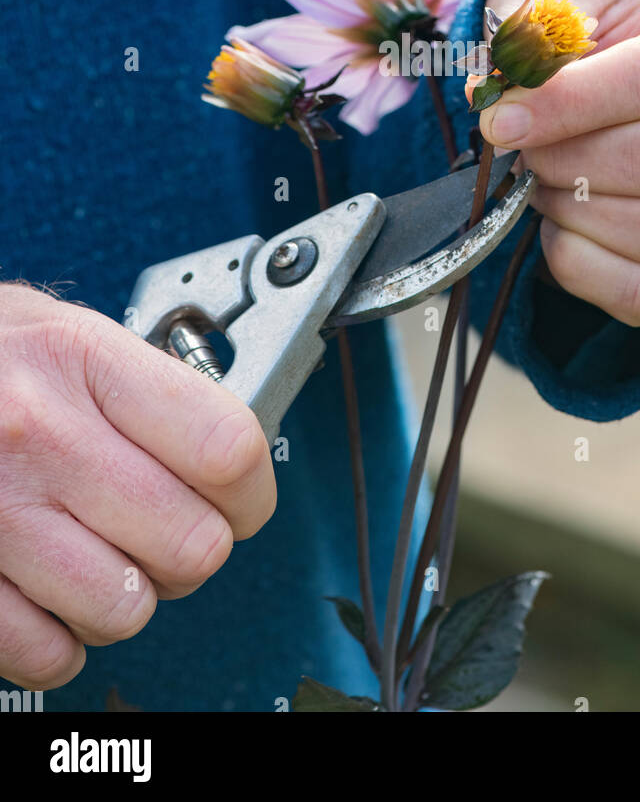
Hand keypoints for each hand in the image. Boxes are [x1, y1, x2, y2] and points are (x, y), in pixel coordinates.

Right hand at [0, 284, 275, 689]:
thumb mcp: (66, 334)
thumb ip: (150, 388)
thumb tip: (233, 459)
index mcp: (81, 359)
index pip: (227, 450)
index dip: (251, 491)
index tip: (238, 500)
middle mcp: (38, 434)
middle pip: (192, 545)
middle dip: (191, 549)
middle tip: (162, 528)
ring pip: (126, 610)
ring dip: (124, 596)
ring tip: (97, 554)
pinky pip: (46, 654)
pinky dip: (59, 640)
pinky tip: (48, 591)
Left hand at [480, 0, 639, 325]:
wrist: (637, 76)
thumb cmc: (607, 31)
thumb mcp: (570, 0)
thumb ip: (532, 34)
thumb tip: (489, 91)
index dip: (570, 103)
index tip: (500, 119)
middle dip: (575, 161)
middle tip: (522, 152)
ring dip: (583, 214)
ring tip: (542, 182)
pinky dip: (584, 268)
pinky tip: (558, 226)